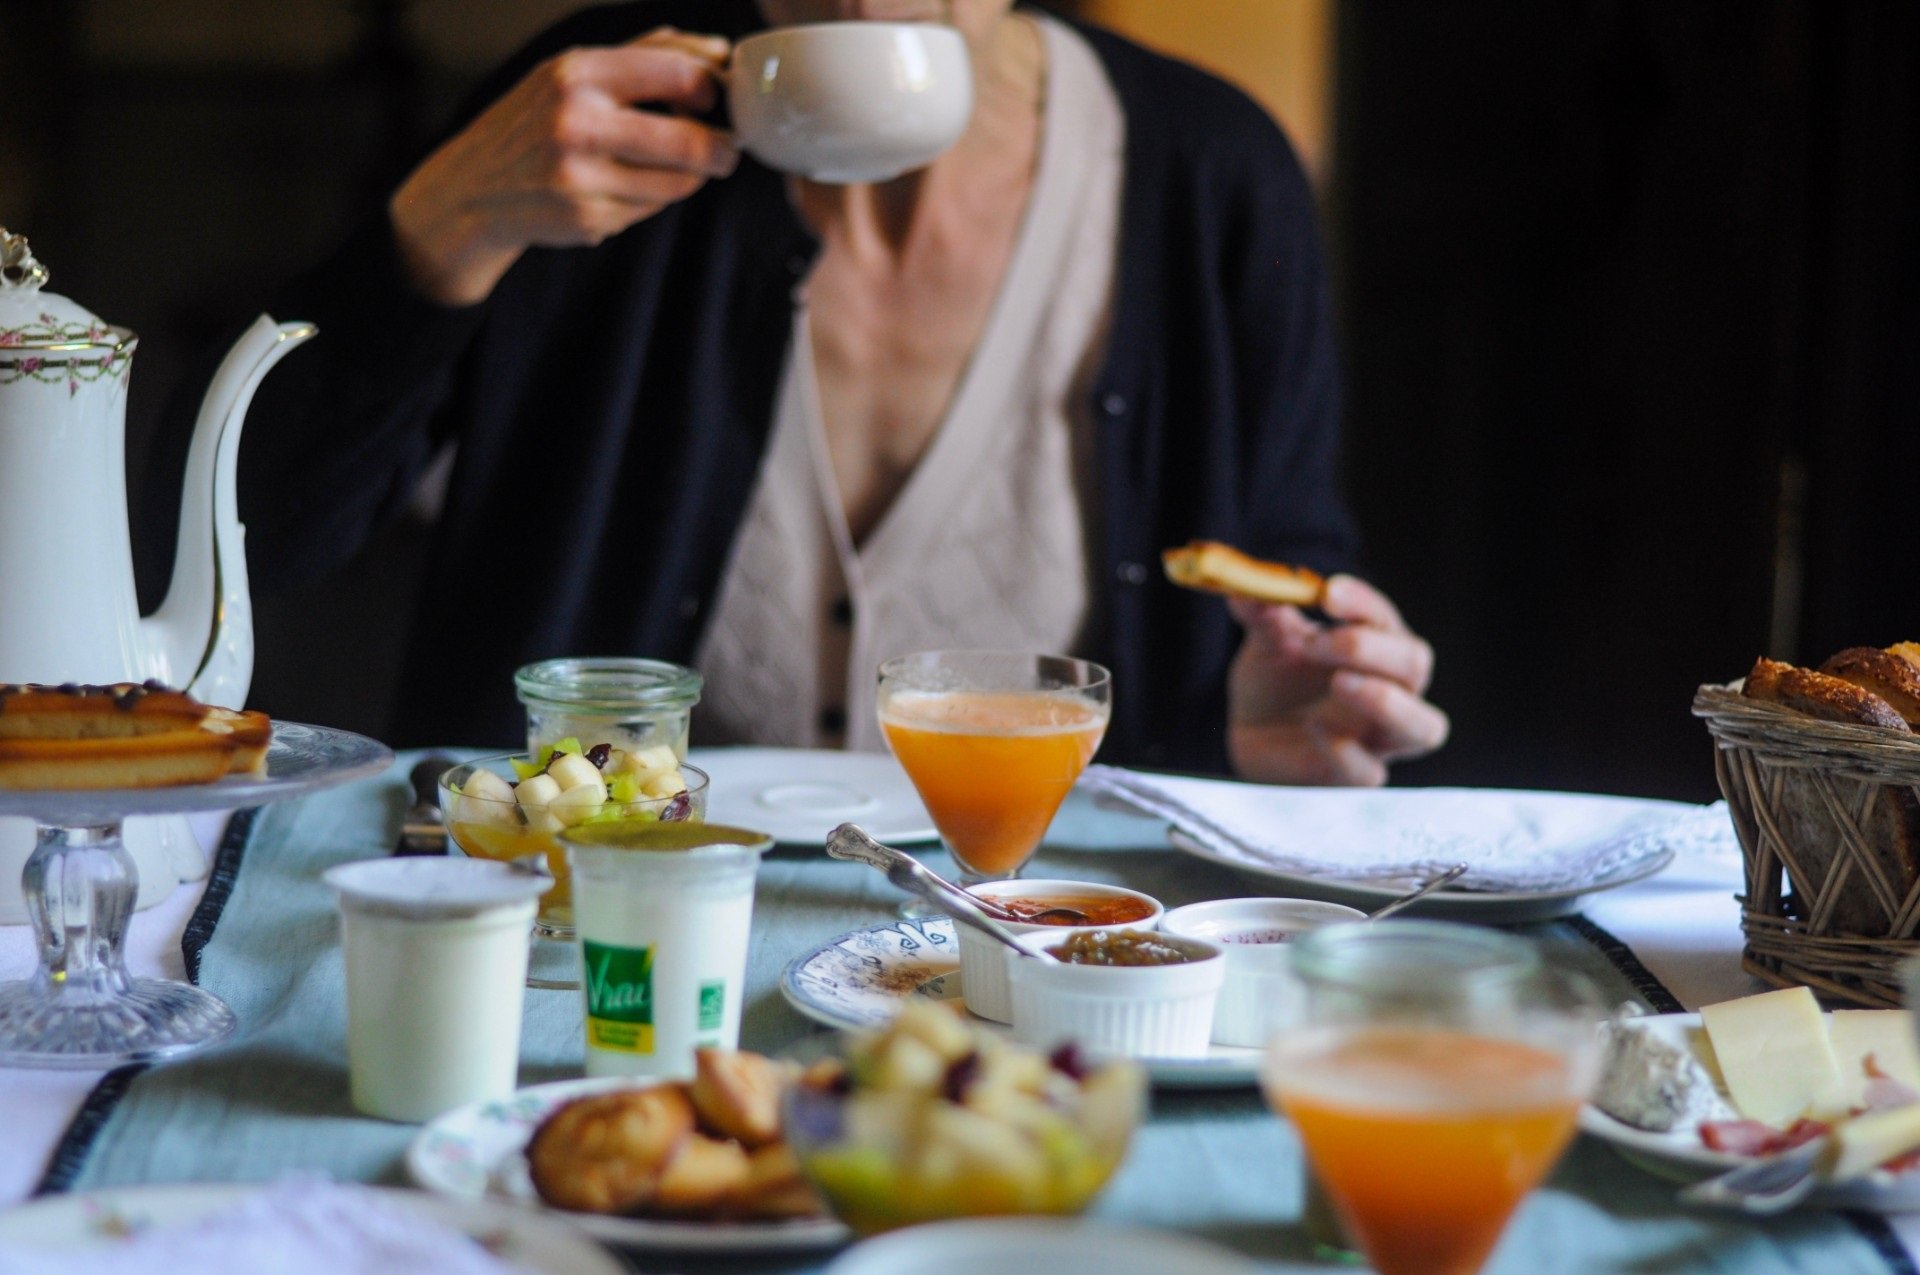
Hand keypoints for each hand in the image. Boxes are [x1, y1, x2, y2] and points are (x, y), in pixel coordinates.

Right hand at [389, 28, 739, 305]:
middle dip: (721, 150)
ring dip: (687, 179)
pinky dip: (650, 202)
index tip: (715, 100)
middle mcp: (576, 121)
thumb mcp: (576, 72)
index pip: (679, 73)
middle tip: (726, 152)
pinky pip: (650, 210)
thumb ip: (647, 54)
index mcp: (578, 72)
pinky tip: (619, 190)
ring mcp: (580, 176)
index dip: (712, 90)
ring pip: (677, 183)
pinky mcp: (586, 219)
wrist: (474, 188)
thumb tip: (719, 52)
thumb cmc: (538, 120)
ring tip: (667, 168)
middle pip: (689, 141)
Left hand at [1225, 575, 1448, 785]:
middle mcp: (1391, 690)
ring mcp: (1378, 738)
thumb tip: (1243, 585)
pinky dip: (1345, 750)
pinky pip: (1368, 772)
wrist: (1250, 734)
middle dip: (1369, 648)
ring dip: (1386, 701)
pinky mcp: (1354, 776)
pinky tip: (1315, 726)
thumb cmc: (1275, 681)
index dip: (1362, 603)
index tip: (1328, 593)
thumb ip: (1261, 614)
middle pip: (1413, 664)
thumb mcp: (1265, 642)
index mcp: (1375, 647)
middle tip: (1315, 642)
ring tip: (1340, 682)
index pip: (1385, 619)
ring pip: (1423, 728)